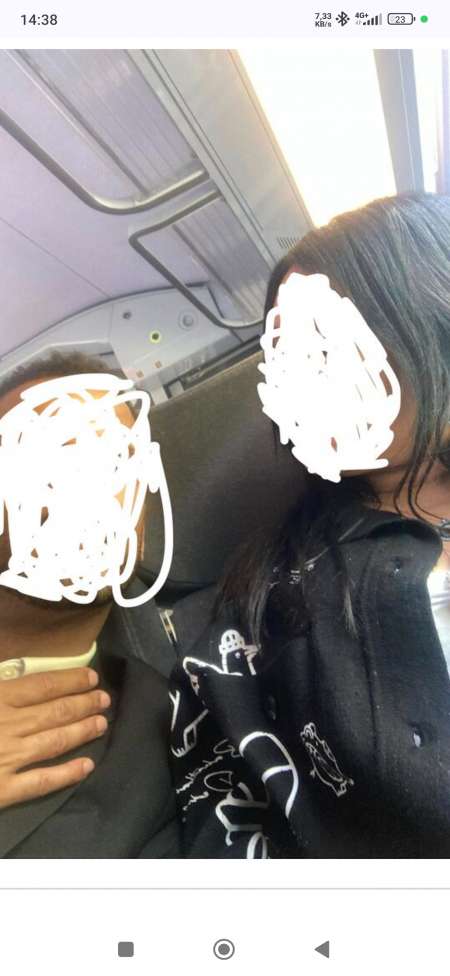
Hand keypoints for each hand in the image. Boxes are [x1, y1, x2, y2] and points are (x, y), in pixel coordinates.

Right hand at [0, 667, 109, 809]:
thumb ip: (0, 686)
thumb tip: (17, 678)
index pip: (43, 685)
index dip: (71, 681)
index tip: (92, 678)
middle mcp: (9, 725)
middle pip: (56, 711)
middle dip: (85, 705)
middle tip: (105, 700)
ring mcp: (8, 758)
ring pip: (55, 741)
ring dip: (83, 731)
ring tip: (102, 724)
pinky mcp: (4, 789)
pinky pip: (41, 781)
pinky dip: (67, 773)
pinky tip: (87, 766)